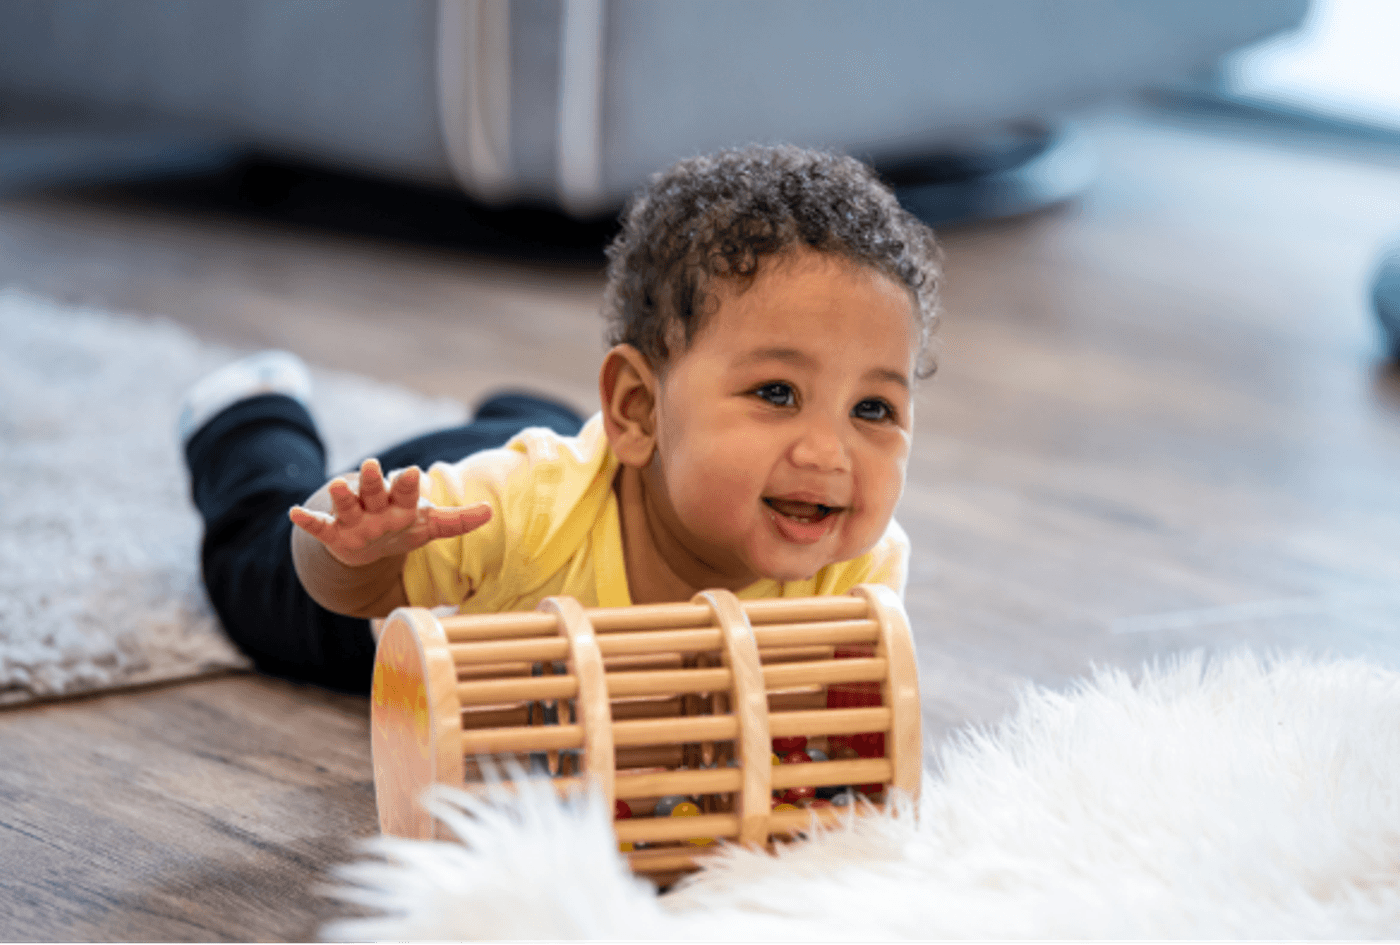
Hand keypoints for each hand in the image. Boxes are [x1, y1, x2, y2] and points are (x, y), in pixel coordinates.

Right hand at [288, 459, 491, 567]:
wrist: (370, 547)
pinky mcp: (334, 534)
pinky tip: (294, 513)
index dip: (408, 483)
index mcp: (400, 505)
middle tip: (372, 465)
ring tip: (338, 485)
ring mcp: (353, 519)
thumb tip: (490, 511)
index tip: (413, 472)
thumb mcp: (430, 526)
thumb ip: (458, 521)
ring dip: (342, 495)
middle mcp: (375, 507)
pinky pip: (319, 527)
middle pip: (375, 491)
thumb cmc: (402, 528)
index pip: (406, 492)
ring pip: (347, 505)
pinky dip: (307, 521)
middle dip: (373, 480)